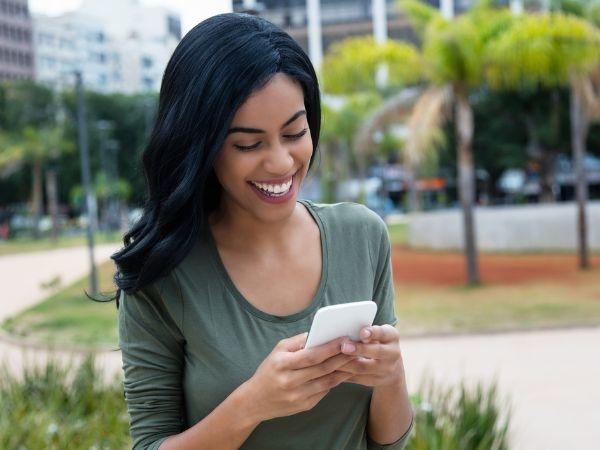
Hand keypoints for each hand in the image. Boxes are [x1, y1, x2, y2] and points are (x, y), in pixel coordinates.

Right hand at [241, 332, 356, 422]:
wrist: (255, 401)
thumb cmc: (269, 370)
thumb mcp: (278, 351)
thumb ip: (298, 342)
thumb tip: (319, 334)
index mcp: (282, 364)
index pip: (311, 355)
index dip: (330, 347)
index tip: (344, 338)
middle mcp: (290, 381)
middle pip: (322, 368)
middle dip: (342, 357)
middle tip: (355, 348)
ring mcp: (298, 396)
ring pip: (327, 382)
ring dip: (343, 370)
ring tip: (354, 360)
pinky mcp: (304, 406)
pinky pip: (324, 391)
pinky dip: (335, 381)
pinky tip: (343, 373)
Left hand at [336, 324, 404, 387]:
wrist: (391, 367)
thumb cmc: (376, 342)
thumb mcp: (378, 334)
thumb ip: (366, 331)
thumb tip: (344, 327)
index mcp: (392, 336)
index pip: (384, 333)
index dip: (373, 333)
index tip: (362, 332)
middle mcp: (393, 353)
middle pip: (377, 352)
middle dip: (359, 349)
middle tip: (344, 347)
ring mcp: (386, 370)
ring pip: (363, 368)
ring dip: (346, 363)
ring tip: (332, 358)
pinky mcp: (376, 381)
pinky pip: (357, 379)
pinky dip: (344, 374)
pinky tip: (332, 369)